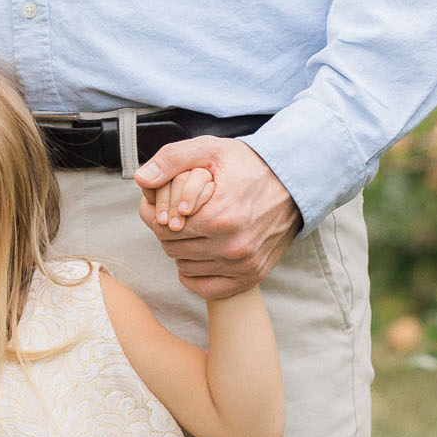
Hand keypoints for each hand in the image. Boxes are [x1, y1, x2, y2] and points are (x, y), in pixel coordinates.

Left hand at [135, 138, 300, 299]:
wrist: (295, 183)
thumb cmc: (249, 165)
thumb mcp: (211, 149)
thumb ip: (172, 160)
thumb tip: (141, 178)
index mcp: (220, 217)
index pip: (162, 227)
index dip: (157, 214)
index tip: (166, 204)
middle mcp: (233, 247)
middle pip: (171, 247)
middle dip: (169, 230)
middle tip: (179, 215)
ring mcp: (244, 265)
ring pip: (184, 267)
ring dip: (182, 250)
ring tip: (193, 229)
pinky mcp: (251, 276)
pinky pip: (204, 287)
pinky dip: (195, 272)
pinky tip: (200, 252)